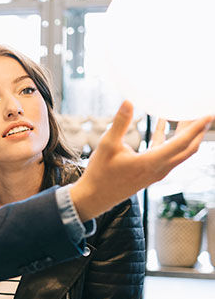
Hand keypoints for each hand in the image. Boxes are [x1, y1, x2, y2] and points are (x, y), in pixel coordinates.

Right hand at [70, 101, 212, 221]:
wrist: (96, 197)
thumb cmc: (100, 173)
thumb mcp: (107, 146)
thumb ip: (120, 123)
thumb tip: (128, 102)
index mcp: (151, 162)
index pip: (181, 143)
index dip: (196, 127)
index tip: (208, 115)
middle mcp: (159, 169)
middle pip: (188, 148)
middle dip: (198, 131)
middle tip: (204, 113)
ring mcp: (157, 171)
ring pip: (179, 151)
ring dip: (185, 133)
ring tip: (186, 114)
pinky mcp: (151, 171)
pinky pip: (167, 153)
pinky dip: (168, 137)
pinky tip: (162, 122)